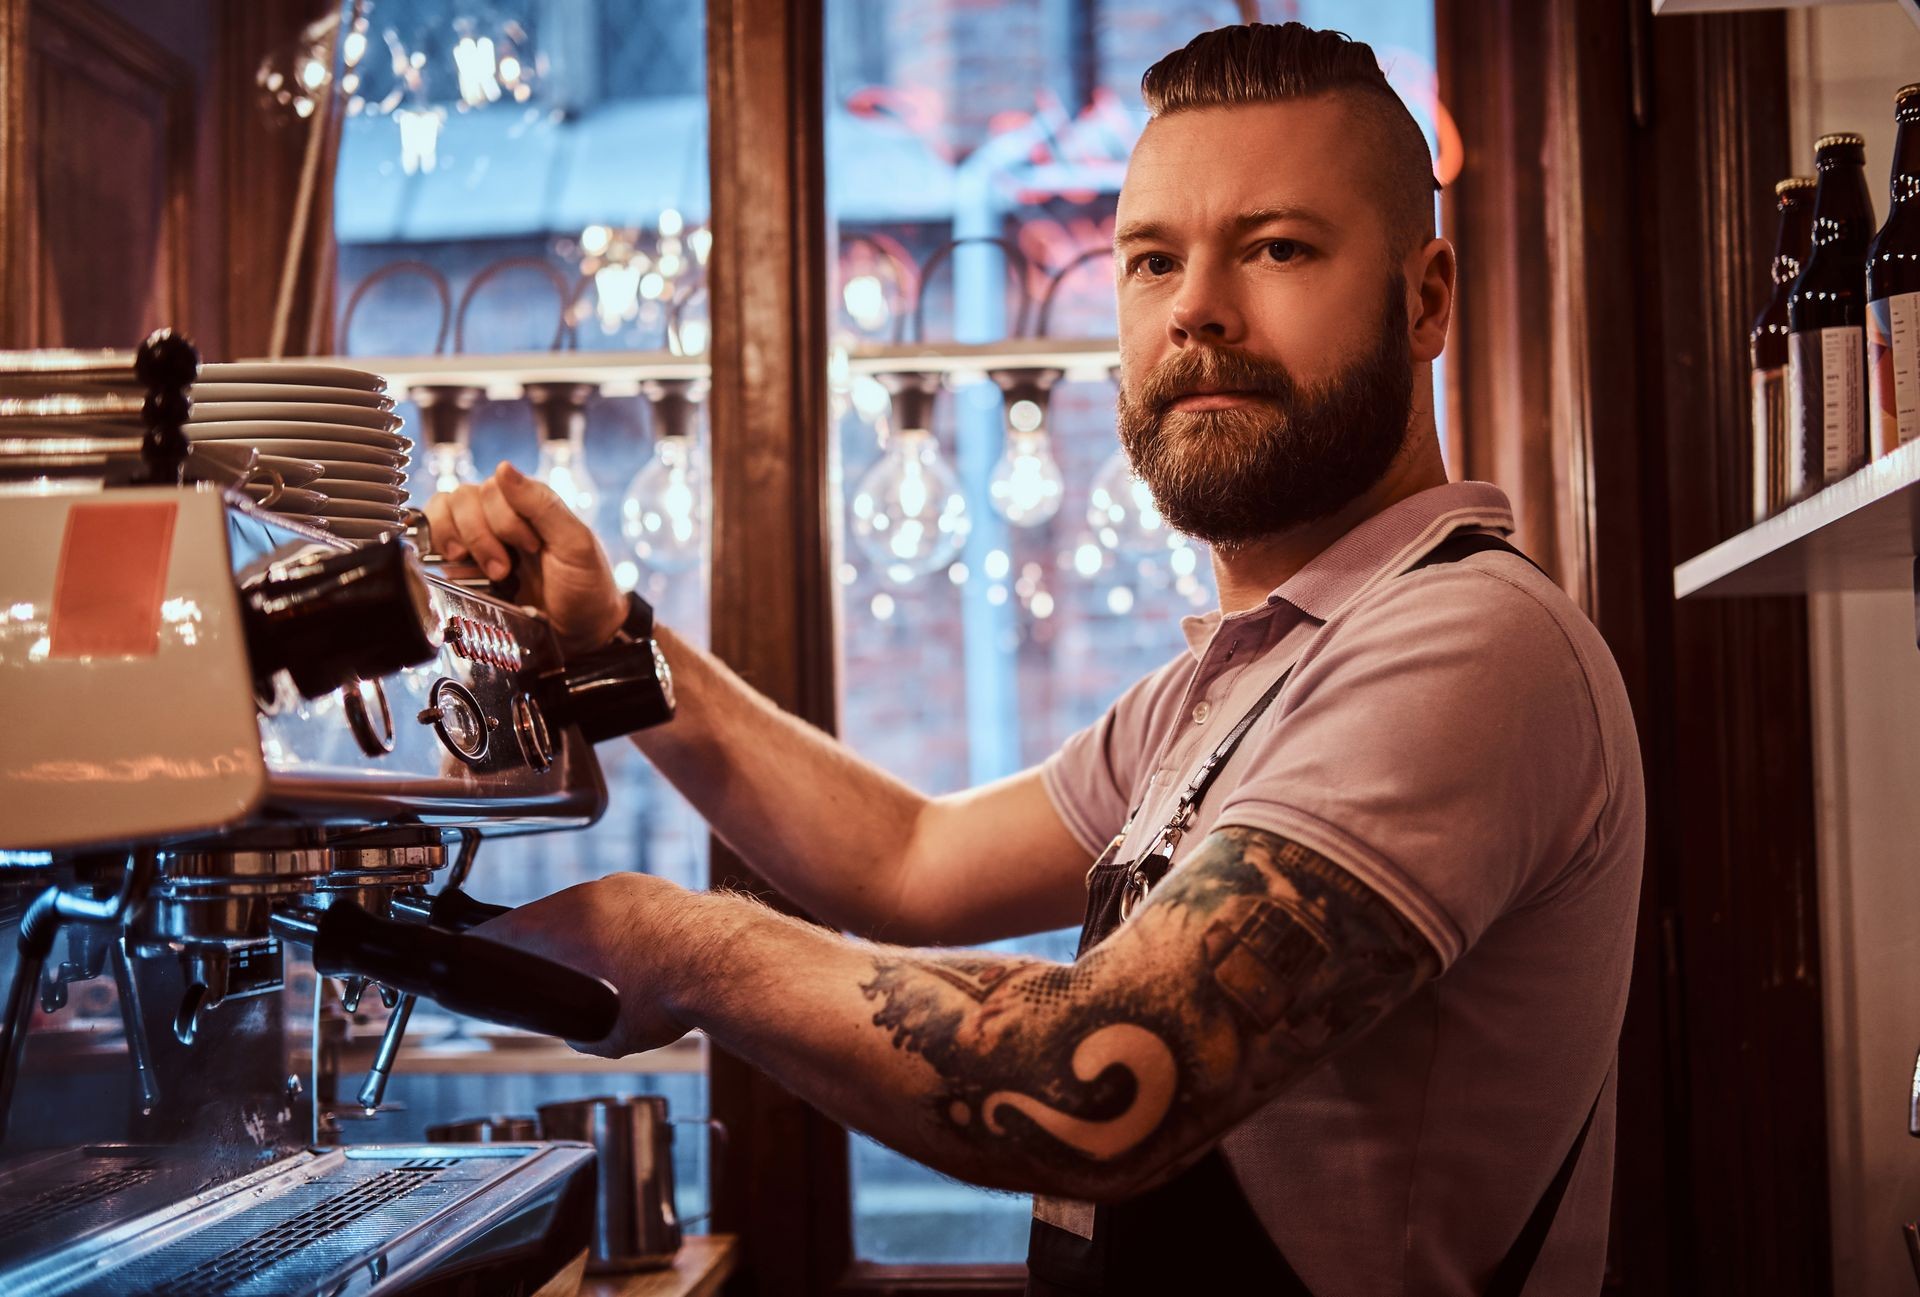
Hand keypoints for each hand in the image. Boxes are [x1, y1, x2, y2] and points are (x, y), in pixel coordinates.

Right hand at [423, 462, 625, 652]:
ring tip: (487, 571)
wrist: (579, 633)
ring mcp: (480, 535)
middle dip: (482, 537)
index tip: (532, 548)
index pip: (493, 488)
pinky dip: (438, 544)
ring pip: (444, 511)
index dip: (505, 521)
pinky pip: (432, 533)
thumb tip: (503, 467)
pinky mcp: (463, 560)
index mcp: (530, 502)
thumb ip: (541, 504)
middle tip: (505, 569)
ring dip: (461, 541)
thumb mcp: (575, 544)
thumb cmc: (585, 588)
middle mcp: (501, 513)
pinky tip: (459, 565)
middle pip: (463, 498)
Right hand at [471, 872, 701, 1056]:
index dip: (484, 948)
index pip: (499, 933)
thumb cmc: (665, 995)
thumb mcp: (604, 1034)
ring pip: (584, 911)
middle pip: (543, 918)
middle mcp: (585, 897)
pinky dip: (617, 927)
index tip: (477, 957)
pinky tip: (632, 955)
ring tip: (595, 970)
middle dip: (539, 946)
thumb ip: (574, 1029)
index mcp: (558, 927)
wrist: (725, 963)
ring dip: (582, 935)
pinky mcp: (653, 888)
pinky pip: (620, 906)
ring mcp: (621, 887)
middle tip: (542, 973)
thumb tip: (576, 1029)